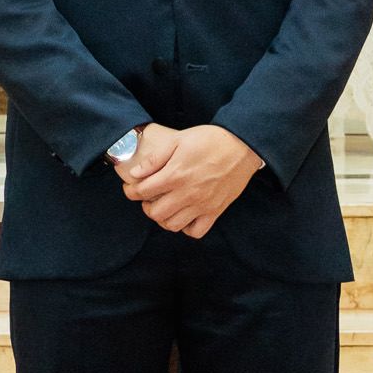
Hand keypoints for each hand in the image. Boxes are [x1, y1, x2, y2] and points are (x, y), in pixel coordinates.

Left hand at [113, 123, 261, 239]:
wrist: (242, 146)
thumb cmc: (209, 140)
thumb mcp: (178, 140)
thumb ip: (155, 159)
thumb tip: (135, 173)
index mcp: (175, 175)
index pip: (143, 192)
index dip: (131, 191)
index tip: (130, 188)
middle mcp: (187, 194)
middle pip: (155, 213)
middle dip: (145, 206)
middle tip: (147, 198)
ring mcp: (202, 205)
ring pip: (173, 225)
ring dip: (163, 218)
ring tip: (164, 206)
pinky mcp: (215, 211)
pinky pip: (196, 231)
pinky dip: (186, 228)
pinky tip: (184, 215)